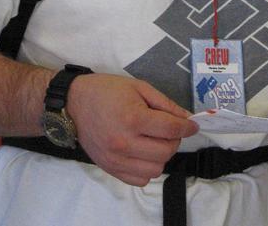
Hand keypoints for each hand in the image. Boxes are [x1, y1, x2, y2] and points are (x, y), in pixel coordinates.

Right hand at [67, 74, 198, 185]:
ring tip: (154, 140)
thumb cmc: (107, 91)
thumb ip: (165, 104)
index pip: (171, 130)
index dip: (188, 127)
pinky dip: (147, 169)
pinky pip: (140, 180)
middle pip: (166, 151)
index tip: (193, 125)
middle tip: (169, 129)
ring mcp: (116, 160)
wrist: (74, 104)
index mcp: (133, 119)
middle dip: (174, 139)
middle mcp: (125, 143)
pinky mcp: (110, 169)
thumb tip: (186, 118)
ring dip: (162, 155)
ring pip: (156, 169)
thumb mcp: (139, 87)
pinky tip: (143, 153)